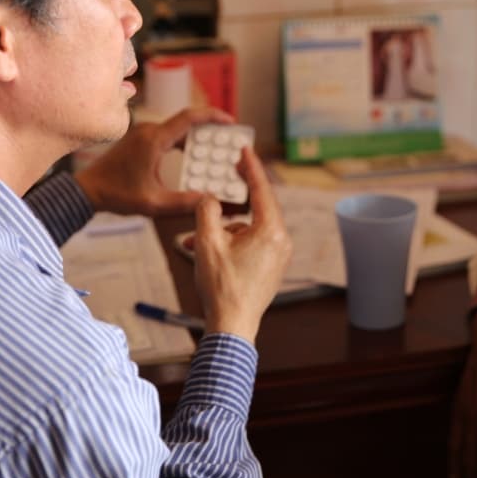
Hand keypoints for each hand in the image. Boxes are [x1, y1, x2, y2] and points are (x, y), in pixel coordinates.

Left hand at [73, 106, 233, 217]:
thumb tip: (210, 200)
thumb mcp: (154, 203)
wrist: (88, 190)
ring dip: (197, 136)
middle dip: (210, 128)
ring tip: (216, 147)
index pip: (189, 118)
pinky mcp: (141, 139)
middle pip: (187, 121)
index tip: (230, 121)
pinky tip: (194, 155)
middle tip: (229, 138)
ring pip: (178, 128)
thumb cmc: (117, 195)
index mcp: (154, 140)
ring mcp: (144, 133)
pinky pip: (168, 134)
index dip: (212, 116)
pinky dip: (184, 141)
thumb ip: (184, 202)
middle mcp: (149, 130)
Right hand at [191, 146, 291, 343]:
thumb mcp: (207, 242)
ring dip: (224, 228)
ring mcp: (278, 256)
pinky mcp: (270, 268)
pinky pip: (252, 244)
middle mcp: (281, 241)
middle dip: (238, 194)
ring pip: (250, 228)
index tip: (245, 150)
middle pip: (259, 206)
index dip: (251, 167)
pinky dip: (230, 242)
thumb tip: (211, 200)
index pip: (262, 189)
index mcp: (271, 231)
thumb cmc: (222, 287)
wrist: (232, 327)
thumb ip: (208, 211)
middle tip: (232, 171)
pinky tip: (207, 250)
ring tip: (195, 237)